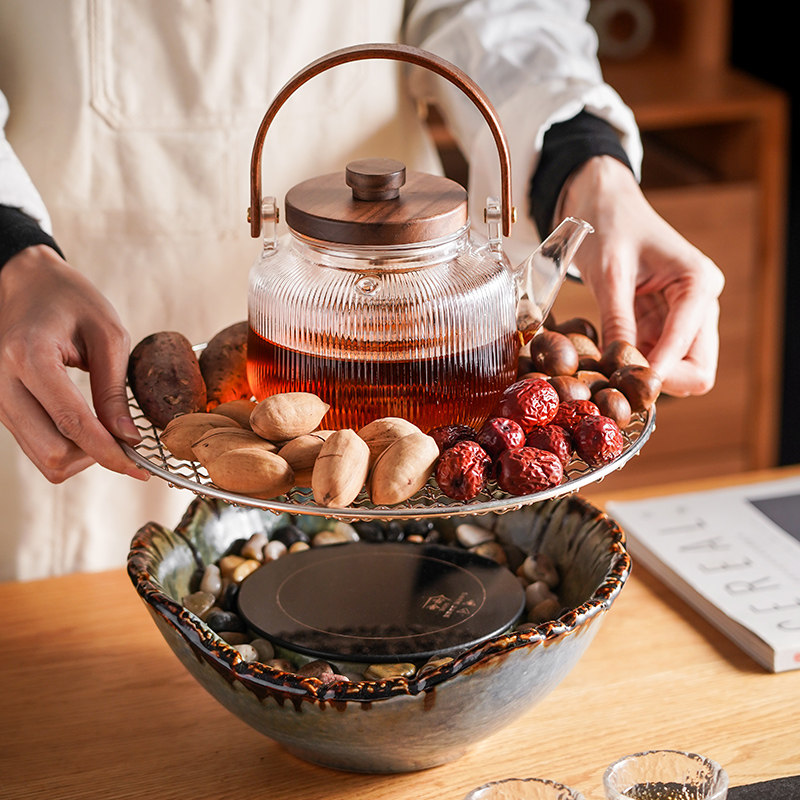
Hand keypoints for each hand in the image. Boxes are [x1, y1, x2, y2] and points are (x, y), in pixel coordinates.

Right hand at [0, 245, 149, 481]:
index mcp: (29, 357)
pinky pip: (36, 444)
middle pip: (52, 453)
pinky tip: (92, 428)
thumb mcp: (108, 335)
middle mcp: (3, 383)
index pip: (73, 423)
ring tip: (111, 431)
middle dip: (95, 457)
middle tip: (129, 445)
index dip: (109, 452)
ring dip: (82, 455)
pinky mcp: (3, 408)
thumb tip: (128, 439)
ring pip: (42, 456)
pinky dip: (67, 446)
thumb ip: (114, 390)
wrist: (27, 283)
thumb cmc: (71, 299)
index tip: (140, 467)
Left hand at [558, 156, 724, 396]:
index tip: (622, 385)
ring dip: (646, 378)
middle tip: (617, 384)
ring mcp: (686, 317)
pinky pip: (657, 359)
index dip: (657, 372)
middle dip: (660, 381)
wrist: (604, 206)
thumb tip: (616, 366)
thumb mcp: (609, 274)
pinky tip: (606, 365)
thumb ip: (617, 320)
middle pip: (697, 370)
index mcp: (698, 283)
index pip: (689, 347)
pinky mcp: (664, 325)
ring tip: (606, 375)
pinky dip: (636, 368)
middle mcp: (701, 303)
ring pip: (680, 370)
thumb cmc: (609, 227)